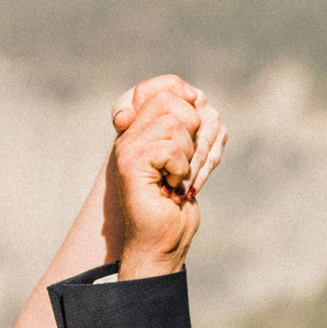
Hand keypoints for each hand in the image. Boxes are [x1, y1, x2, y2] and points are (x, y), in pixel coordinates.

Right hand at [105, 74, 225, 279]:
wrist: (161, 240)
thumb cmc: (177, 204)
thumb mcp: (191, 158)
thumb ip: (192, 127)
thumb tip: (198, 98)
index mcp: (143, 126)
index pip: (167, 86)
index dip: (187, 99)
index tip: (196, 127)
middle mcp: (131, 131)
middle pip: (174, 100)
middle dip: (195, 134)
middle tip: (187, 164)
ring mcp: (128, 145)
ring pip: (176, 124)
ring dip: (190, 156)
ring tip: (178, 178)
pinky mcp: (131, 162)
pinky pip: (173, 149)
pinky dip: (183, 171)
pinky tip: (172, 187)